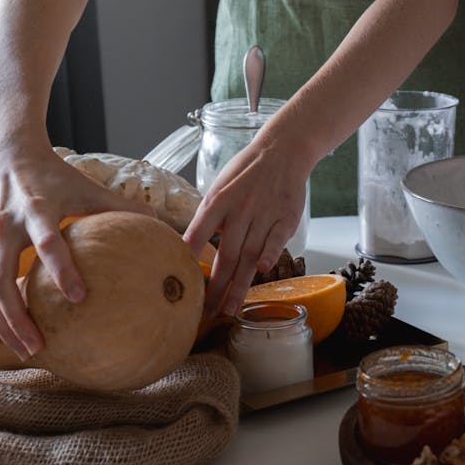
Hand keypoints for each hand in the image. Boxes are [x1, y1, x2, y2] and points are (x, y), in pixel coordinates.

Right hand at [0, 144, 153, 359]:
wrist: (6, 156)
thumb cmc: (54, 174)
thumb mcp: (87, 186)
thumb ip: (121, 206)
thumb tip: (160, 224)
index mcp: (37, 209)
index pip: (48, 244)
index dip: (62, 270)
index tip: (80, 298)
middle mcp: (6, 227)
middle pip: (3, 280)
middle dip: (19, 317)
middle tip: (41, 346)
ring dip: (2, 324)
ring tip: (26, 351)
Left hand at [183, 138, 310, 321]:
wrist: (283, 150)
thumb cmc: (247, 171)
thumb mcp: (221, 186)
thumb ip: (210, 215)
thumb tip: (194, 244)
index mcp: (217, 201)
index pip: (197, 233)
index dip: (188, 258)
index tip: (179, 282)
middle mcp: (239, 209)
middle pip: (225, 254)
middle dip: (215, 288)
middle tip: (205, 315)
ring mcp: (263, 214)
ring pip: (249, 255)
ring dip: (239, 285)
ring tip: (229, 310)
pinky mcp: (285, 218)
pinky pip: (276, 239)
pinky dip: (269, 253)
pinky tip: (262, 271)